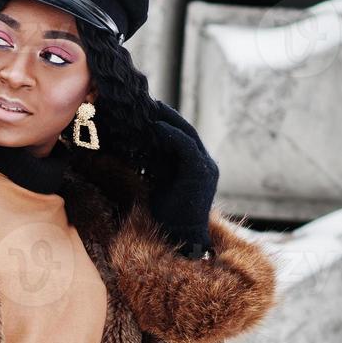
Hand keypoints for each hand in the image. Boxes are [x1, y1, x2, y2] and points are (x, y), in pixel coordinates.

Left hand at [146, 99, 218, 256]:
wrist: (180, 238)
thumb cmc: (165, 215)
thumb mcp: (157, 182)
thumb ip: (154, 164)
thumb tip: (135, 146)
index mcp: (195, 165)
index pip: (181, 136)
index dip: (165, 122)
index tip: (147, 111)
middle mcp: (205, 163)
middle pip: (185, 131)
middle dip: (166, 116)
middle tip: (147, 103)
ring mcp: (206, 167)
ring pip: (187, 134)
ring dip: (167, 120)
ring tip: (149, 109)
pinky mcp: (202, 173)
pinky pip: (186, 147)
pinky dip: (171, 135)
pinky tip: (155, 127)